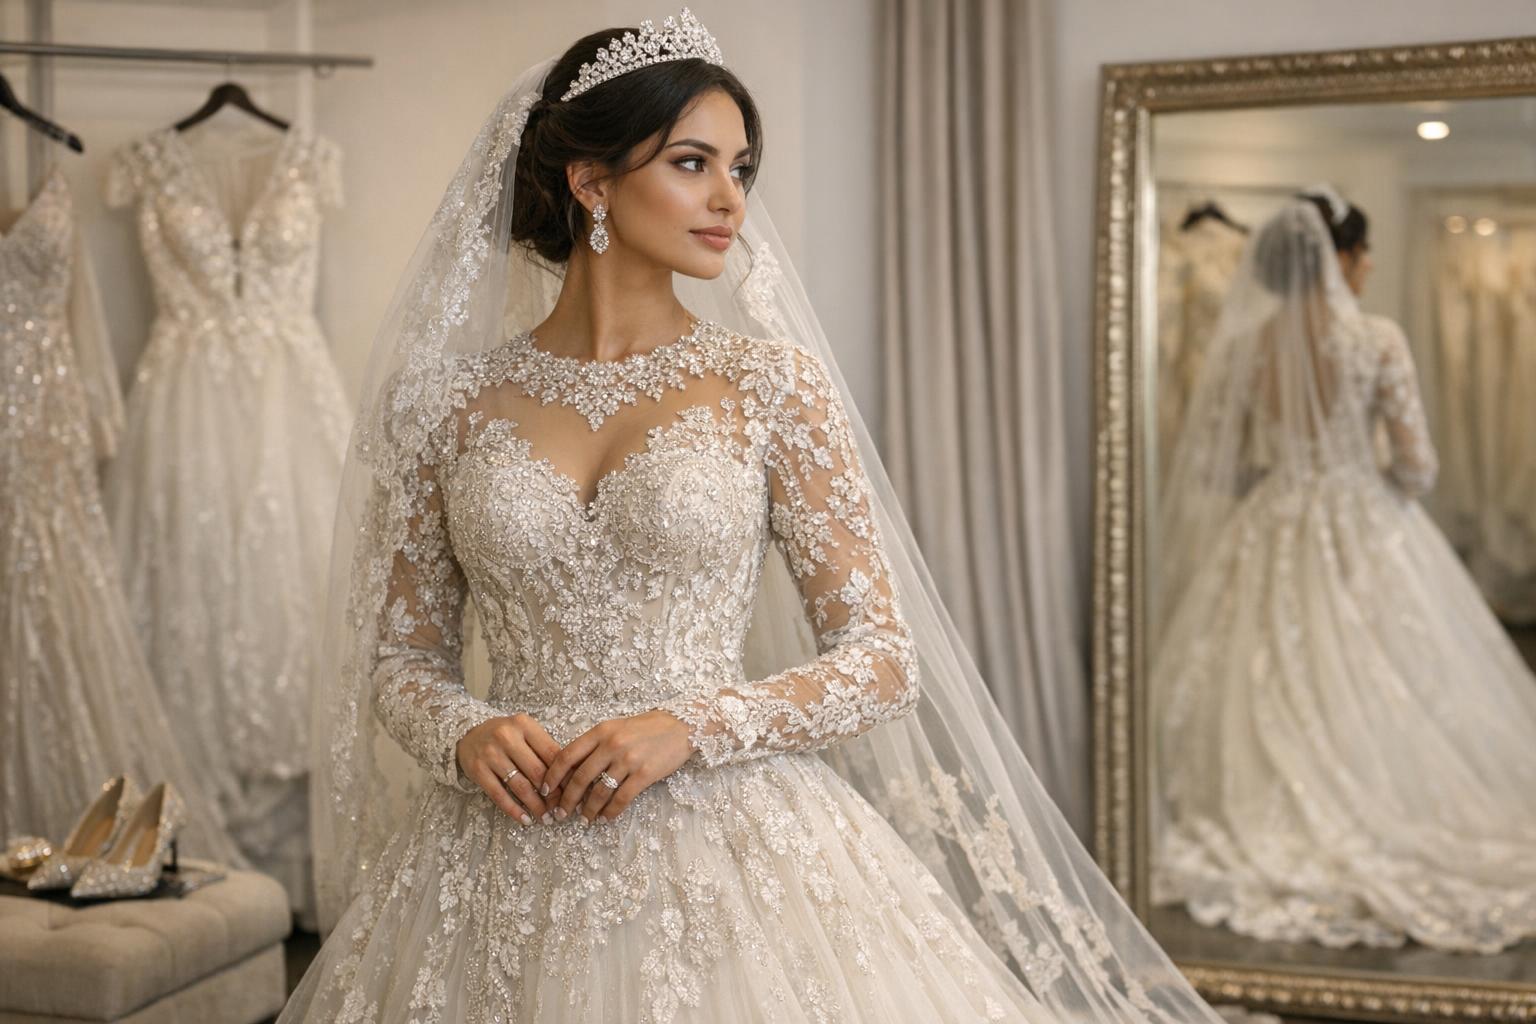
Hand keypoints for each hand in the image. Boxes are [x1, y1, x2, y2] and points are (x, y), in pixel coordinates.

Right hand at [455, 713, 563, 824]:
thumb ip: (544, 748)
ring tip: (545, 818)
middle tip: (560, 809)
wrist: (469, 734)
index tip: (572, 792)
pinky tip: (525, 819)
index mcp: (524, 725)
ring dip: (535, 806)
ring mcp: (491, 754)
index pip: (551, 753)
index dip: (564, 775)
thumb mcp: (525, 732)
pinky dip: (514, 810)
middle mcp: (507, 737)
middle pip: (537, 771)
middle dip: (552, 795)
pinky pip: (499, 795)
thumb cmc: (506, 736)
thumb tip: (570, 777)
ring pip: (520, 786)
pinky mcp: (478, 770)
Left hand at [543, 710, 693, 822]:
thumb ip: (595, 744)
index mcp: (601, 731)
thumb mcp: (616, 727)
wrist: (682, 726)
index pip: (567, 755)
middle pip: (580, 778)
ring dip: (588, 810)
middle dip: (566, 799)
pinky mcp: (645, 774)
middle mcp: (612, 744)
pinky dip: (610, 812)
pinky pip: (621, 799)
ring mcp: (629, 760)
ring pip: (599, 792)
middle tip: (560, 813)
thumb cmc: (647, 727)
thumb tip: (572, 769)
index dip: (552, 776)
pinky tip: (605, 818)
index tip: (545, 790)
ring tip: (583, 819)